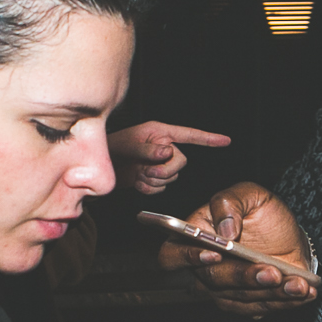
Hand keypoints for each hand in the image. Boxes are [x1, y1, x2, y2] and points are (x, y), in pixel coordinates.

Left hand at [108, 121, 231, 194]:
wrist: (96, 170)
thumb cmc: (110, 149)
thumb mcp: (128, 145)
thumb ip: (148, 150)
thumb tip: (168, 151)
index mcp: (159, 132)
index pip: (189, 134)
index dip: (208, 138)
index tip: (225, 141)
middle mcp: (162, 147)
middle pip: (181, 162)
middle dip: (165, 170)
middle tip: (147, 171)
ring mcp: (158, 163)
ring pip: (172, 177)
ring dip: (155, 180)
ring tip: (138, 174)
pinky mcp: (153, 177)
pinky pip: (162, 187)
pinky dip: (150, 188)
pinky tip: (137, 182)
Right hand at [155, 182, 318, 312]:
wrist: (290, 236)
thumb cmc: (262, 214)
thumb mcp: (249, 194)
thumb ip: (230, 202)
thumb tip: (225, 230)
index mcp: (195, 237)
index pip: (172, 254)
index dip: (188, 257)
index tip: (215, 253)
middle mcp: (205, 267)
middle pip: (212, 280)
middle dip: (244, 277)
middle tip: (272, 272)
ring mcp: (224, 289)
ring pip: (240, 298)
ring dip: (271, 293)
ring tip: (297, 284)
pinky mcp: (246, 304)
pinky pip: (261, 308)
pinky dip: (285, 301)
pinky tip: (303, 292)